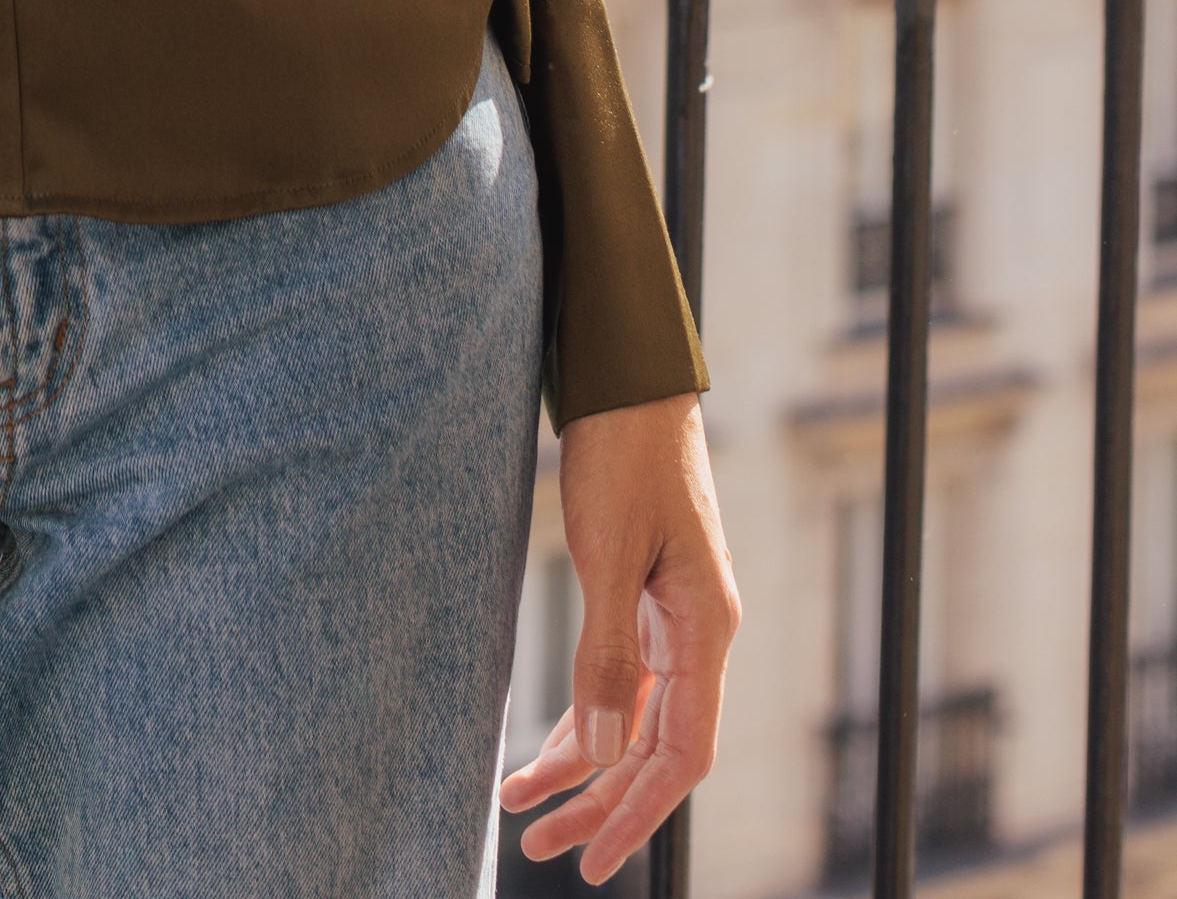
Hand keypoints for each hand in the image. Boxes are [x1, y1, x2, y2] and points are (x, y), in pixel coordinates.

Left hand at [499, 392, 739, 883]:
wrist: (629, 380)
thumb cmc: (625, 455)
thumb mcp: (608, 554)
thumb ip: (607, 654)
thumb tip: (598, 754)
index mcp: (704, 630)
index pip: (681, 755)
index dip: (637, 813)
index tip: (590, 860)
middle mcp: (698, 636)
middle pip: (657, 750)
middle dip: (601, 804)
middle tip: (541, 849)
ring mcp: (674, 620)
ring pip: (635, 721)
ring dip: (586, 768)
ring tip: (525, 811)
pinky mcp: (645, 601)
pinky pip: (622, 682)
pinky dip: (585, 717)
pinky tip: (548, 749)